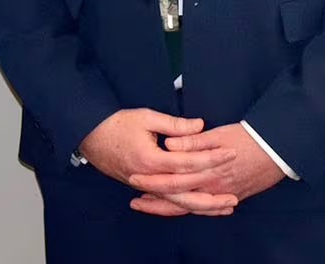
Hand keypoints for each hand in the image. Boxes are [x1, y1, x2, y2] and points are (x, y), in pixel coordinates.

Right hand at [77, 109, 236, 215]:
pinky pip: (168, 202)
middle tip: (234, 195)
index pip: (187, 163)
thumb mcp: (145, 117)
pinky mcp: (144, 187)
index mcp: (150, 159)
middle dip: (211, 195)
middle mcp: (149, 178)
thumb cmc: (116, 124)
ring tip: (224, 207)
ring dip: (202, 207)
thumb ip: (174, 125)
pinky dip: (186, 206)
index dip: (210, 158)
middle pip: (185, 193)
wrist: (90, 136)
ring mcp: (145, 185)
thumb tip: (200, 126)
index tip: (229, 153)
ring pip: (177, 203)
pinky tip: (200, 207)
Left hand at [127, 123, 284, 215]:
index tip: (134, 179)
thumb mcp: (219, 133)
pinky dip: (191, 210)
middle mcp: (213, 187)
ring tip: (150, 205)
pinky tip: (180, 208)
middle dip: (155, 201)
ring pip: (190, 207)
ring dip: (169, 208)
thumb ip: (193, 141)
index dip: (152, 181)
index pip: (173, 179)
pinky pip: (206, 209)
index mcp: (207, 170)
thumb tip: (170, 145)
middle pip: (178, 199)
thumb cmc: (249, 137)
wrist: (279, 149)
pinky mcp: (232, 196)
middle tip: (135, 200)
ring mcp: (223, 194)